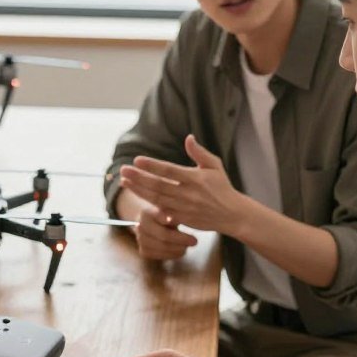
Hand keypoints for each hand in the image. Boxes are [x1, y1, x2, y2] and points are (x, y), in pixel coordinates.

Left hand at [120, 135, 248, 235]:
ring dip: (139, 190)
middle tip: (123, 169)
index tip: (137, 160)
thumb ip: (200, 152)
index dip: (152, 166)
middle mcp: (188, 194)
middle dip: (139, 177)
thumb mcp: (215, 166)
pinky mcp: (181, 218)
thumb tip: (188, 137)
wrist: (232, 215)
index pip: (169, 171)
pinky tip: (136, 195)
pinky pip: (161, 211)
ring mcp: (184, 208)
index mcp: (196, 178)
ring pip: (156, 198)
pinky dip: (147, 203)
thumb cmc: (222, 187)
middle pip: (158, 185)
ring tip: (124, 181)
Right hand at [135, 203, 198, 259]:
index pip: (156, 215)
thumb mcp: (171, 211)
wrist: (152, 225)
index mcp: (146, 213)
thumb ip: (176, 212)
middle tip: (195, 241)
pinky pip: (160, 256)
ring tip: (188, 247)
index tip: (172, 220)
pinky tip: (180, 251)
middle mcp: (140, 226)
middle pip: (162, 235)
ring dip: (178, 249)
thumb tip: (184, 215)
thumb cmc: (166, 216)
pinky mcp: (144, 251)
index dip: (164, 217)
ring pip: (162, 247)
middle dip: (180, 239)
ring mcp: (140, 240)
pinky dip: (173, 255)